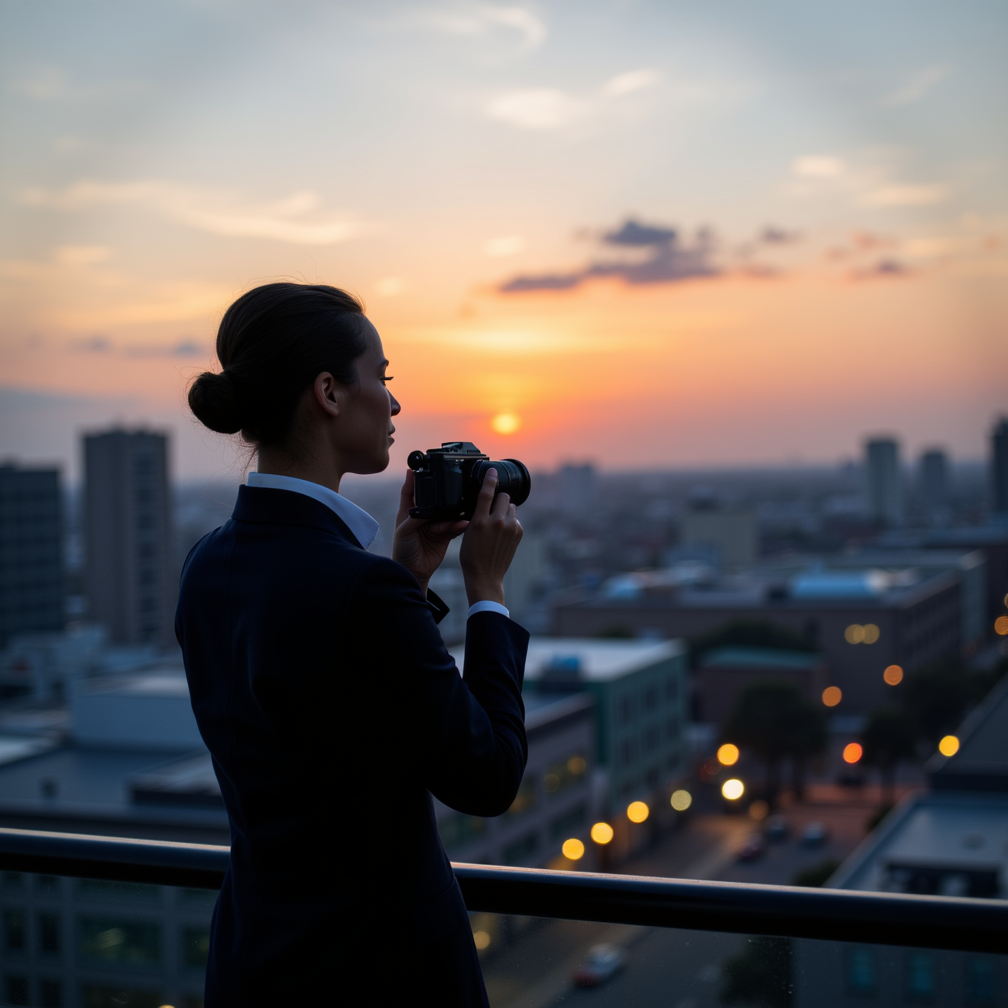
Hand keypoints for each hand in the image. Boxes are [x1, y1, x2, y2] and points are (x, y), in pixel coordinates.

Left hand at [392, 469, 467, 593]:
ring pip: (447, 513)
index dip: (415, 477)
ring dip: (453, 514)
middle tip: (452, 488)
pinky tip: (464, 523)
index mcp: (409, 510)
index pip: (412, 489)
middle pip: (434, 499)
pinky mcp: (445, 534)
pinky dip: (459, 525)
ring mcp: (435, 524)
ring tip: (460, 515)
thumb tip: (426, 502)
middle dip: (443, 496)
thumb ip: (416, 515)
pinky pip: (454, 526)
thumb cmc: (402, 550)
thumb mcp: (404, 530)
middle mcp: (423, 515)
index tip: (421, 464)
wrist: (413, 571)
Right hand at [459, 469, 522, 606]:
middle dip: (498, 500)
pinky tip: (503, 534)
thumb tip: (486, 499)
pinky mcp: (518, 533)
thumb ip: (477, 514)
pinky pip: (516, 518)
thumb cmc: (471, 555)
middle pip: (503, 497)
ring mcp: (510, 528)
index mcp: (479, 521)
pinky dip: (510, 522)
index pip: (486, 494)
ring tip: (497, 524)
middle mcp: (497, 522)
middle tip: (492, 511)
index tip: (492, 471)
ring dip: (505, 511)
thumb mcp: (468, 532)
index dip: (489, 480)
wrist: (485, 575)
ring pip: (511, 507)